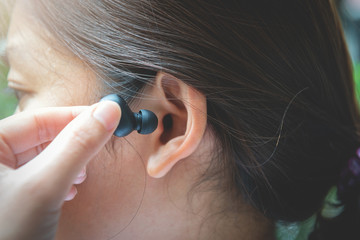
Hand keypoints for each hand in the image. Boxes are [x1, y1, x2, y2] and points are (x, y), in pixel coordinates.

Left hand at [0, 101, 120, 239]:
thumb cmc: (6, 235)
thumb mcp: (45, 187)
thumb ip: (77, 145)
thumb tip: (109, 111)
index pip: (40, 119)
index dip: (77, 116)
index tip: (109, 118)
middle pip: (42, 136)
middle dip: (73, 144)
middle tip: (98, 150)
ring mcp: (1, 179)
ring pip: (43, 156)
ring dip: (69, 163)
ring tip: (81, 176)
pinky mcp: (11, 197)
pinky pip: (39, 176)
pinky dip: (59, 179)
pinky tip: (68, 190)